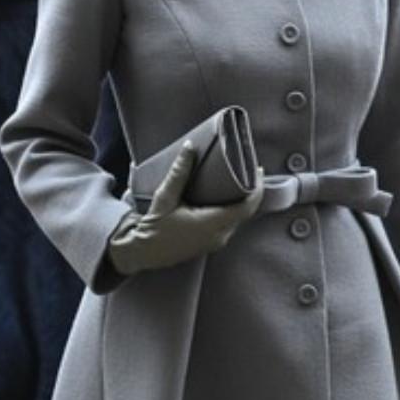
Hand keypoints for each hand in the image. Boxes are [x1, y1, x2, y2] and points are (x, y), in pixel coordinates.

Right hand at [107, 141, 263, 275]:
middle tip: (249, 170)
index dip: (256, 187)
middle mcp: (220, 235)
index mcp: (213, 224)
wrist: (141, 254)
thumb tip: (190, 146)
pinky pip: (230, 223)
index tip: (257, 170)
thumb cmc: (153, 227)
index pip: (248, 205)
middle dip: (251, 190)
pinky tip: (228, 196)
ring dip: (242, 200)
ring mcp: (217, 242)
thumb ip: (179, 172)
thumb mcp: (165, 197)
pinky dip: (233, 209)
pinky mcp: (212, 243)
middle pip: (246, 210)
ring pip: (239, 218)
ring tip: (241, 179)